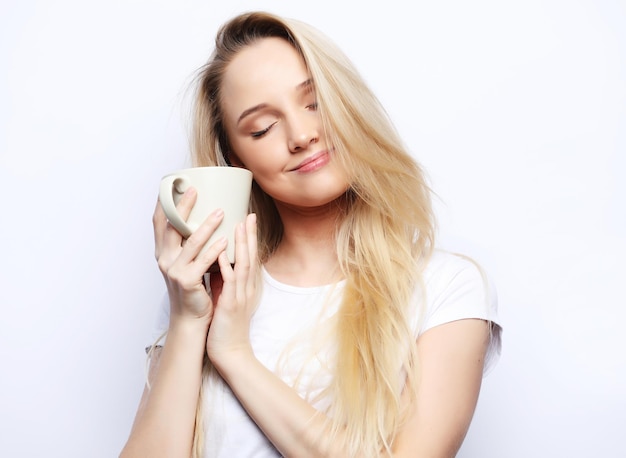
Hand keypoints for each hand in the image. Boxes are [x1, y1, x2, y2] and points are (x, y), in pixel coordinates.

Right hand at [153, 187, 227, 324]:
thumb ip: (188, 243)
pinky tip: (226, 240)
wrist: (191, 317)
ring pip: (191, 243)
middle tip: (195, 190)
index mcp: (163, 252)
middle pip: (172, 227)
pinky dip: (215, 250)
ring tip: (220, 212)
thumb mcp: (186, 261)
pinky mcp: (187, 282)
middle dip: (183, 207)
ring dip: (206, 225)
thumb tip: (203, 217)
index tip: (172, 184)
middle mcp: (165, 259)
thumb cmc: (193, 287)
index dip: (164, 203)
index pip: (159, 223)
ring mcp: (174, 270)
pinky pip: (203, 262)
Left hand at [206, 213, 258, 366]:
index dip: (249, 239)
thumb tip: (217, 262)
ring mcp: (240, 295)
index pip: (249, 257)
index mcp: (245, 286)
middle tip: (250, 215)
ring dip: (243, 245)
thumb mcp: (227, 297)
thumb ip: (224, 280)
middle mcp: (246, 288)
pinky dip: (227, 266)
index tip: (247, 220)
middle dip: (250, 235)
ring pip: (243, 265)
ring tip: (241, 225)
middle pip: (250, 256)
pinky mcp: (231, 304)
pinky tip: (223, 254)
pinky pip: (230, 282)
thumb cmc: (226, 326)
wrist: (229, 351)